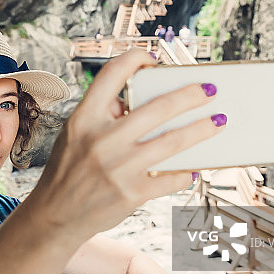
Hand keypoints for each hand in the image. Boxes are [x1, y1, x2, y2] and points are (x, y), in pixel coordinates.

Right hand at [31, 49, 223, 238]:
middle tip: (210, 88)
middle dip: (190, 95)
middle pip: (157, 107)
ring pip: (173, 141)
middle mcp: (101, 140)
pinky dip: (187, 172)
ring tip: (218, 121)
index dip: (136, 58)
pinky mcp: (132, 194)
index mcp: (84, 118)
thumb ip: (103, 114)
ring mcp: (118, 168)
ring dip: (201, 129)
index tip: (153, 58)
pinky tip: (194, 167)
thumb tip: (146, 98)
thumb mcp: (75, 133)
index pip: (112, 74)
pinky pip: (170, 178)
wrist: (54, 215)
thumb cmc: (69, 169)